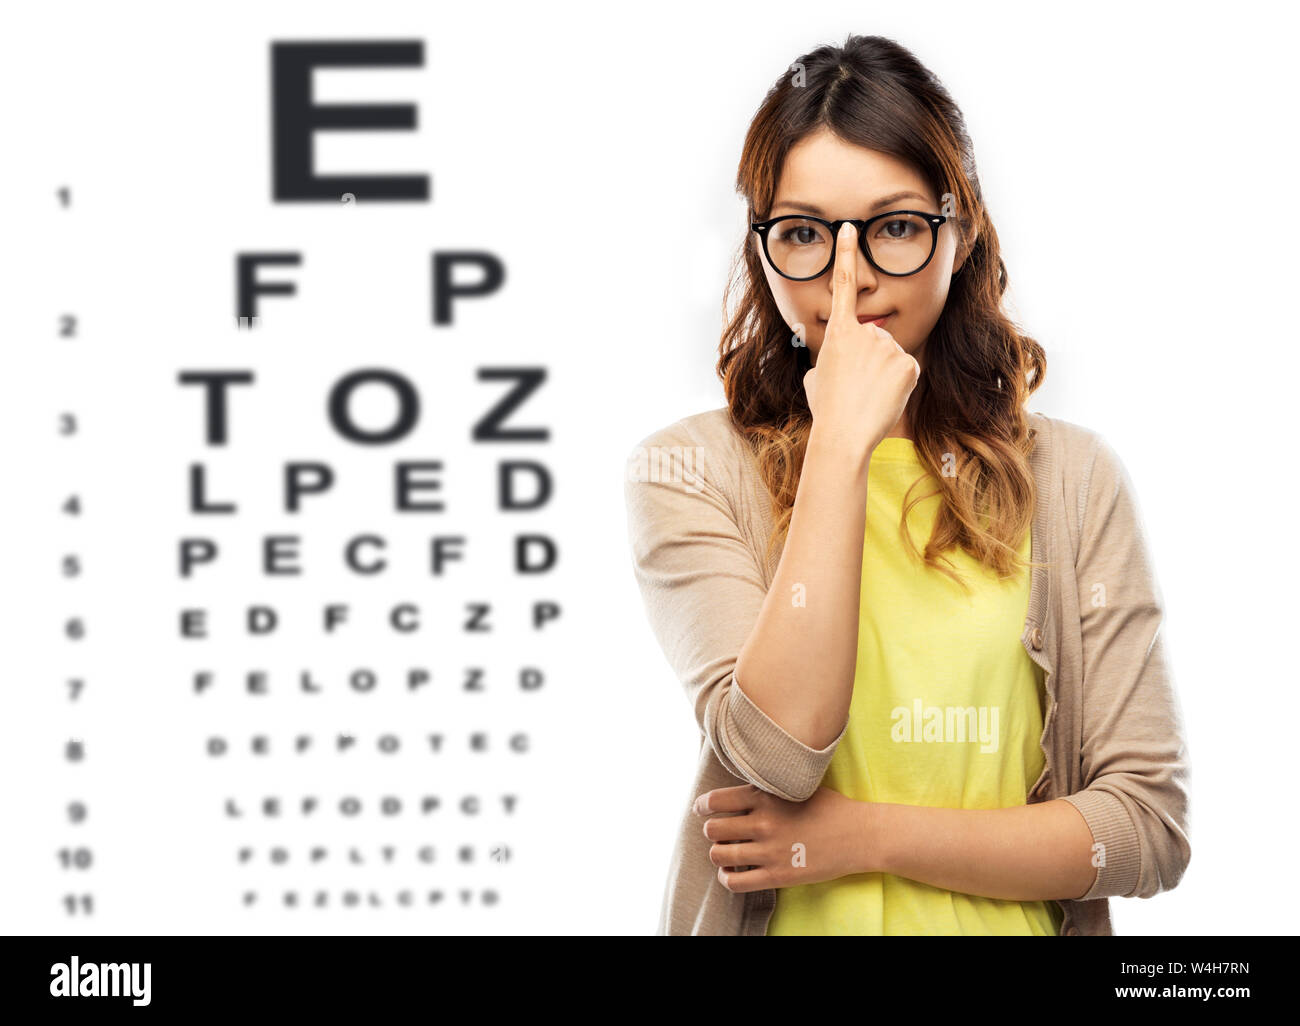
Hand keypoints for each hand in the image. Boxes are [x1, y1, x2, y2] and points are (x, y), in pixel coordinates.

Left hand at [693, 783, 874, 891]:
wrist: (860, 834)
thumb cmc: (829, 807)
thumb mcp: (795, 785)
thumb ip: (766, 788)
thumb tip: (737, 791)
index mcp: (765, 796)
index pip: (715, 801)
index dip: (702, 806)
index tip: (702, 810)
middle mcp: (763, 822)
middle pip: (712, 829)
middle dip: (712, 831)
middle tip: (720, 832)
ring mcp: (770, 851)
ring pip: (719, 855)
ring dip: (718, 854)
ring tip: (726, 852)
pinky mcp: (779, 875)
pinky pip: (735, 882)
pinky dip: (727, 878)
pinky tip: (732, 873)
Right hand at [802, 222, 919, 457]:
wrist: (844, 433)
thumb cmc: (826, 408)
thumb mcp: (817, 377)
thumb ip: (832, 359)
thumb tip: (840, 362)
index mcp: (838, 332)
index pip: (843, 285)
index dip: (846, 255)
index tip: (849, 228)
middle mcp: (865, 331)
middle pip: (874, 338)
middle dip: (870, 360)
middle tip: (856, 387)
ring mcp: (889, 345)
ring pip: (891, 355)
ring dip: (883, 374)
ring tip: (868, 395)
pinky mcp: (909, 361)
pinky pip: (906, 370)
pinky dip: (898, 385)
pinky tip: (884, 397)